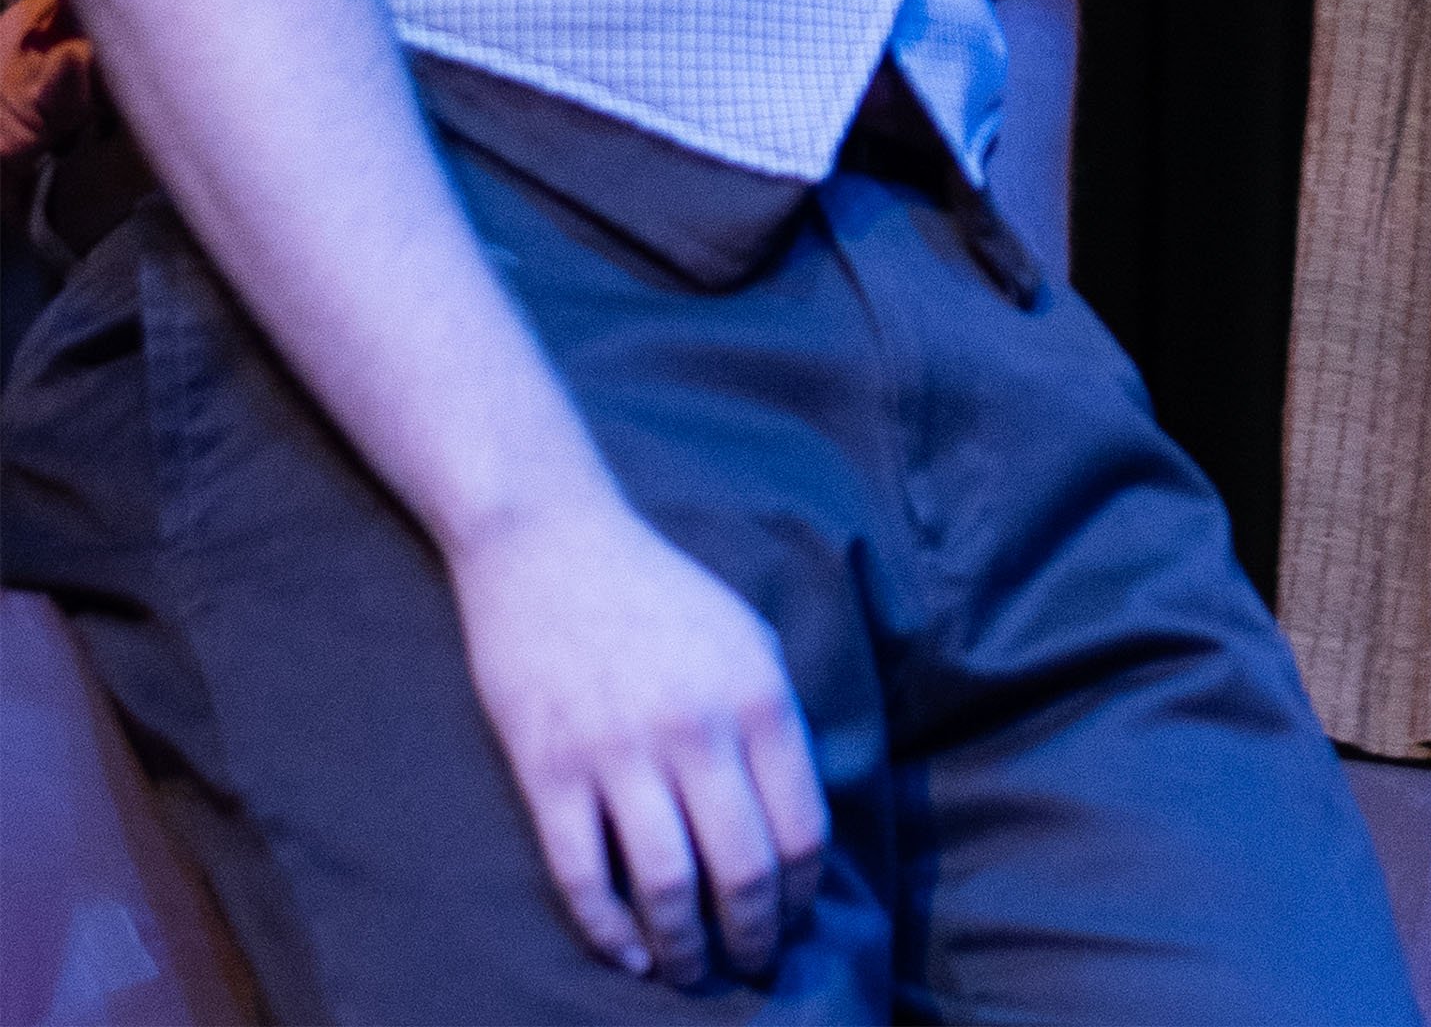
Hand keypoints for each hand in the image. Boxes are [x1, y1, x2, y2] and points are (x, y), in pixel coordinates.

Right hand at [448, 491, 826, 987]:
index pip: (801, 830)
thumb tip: (795, 824)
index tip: (793, 919)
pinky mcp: (548, 770)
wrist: (549, 541)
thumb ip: (775, 721)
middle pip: (743, 873)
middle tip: (749, 962)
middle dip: (752, 938)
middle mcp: (695, 728)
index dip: (802, 894)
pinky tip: (629, 953)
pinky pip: (584, 880)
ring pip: (667, 889)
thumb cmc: (656, 591)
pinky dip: (610, 934)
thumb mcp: (744, 636)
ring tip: (690, 970)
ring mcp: (617, 752)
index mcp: (757, 695)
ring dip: (686, 950)